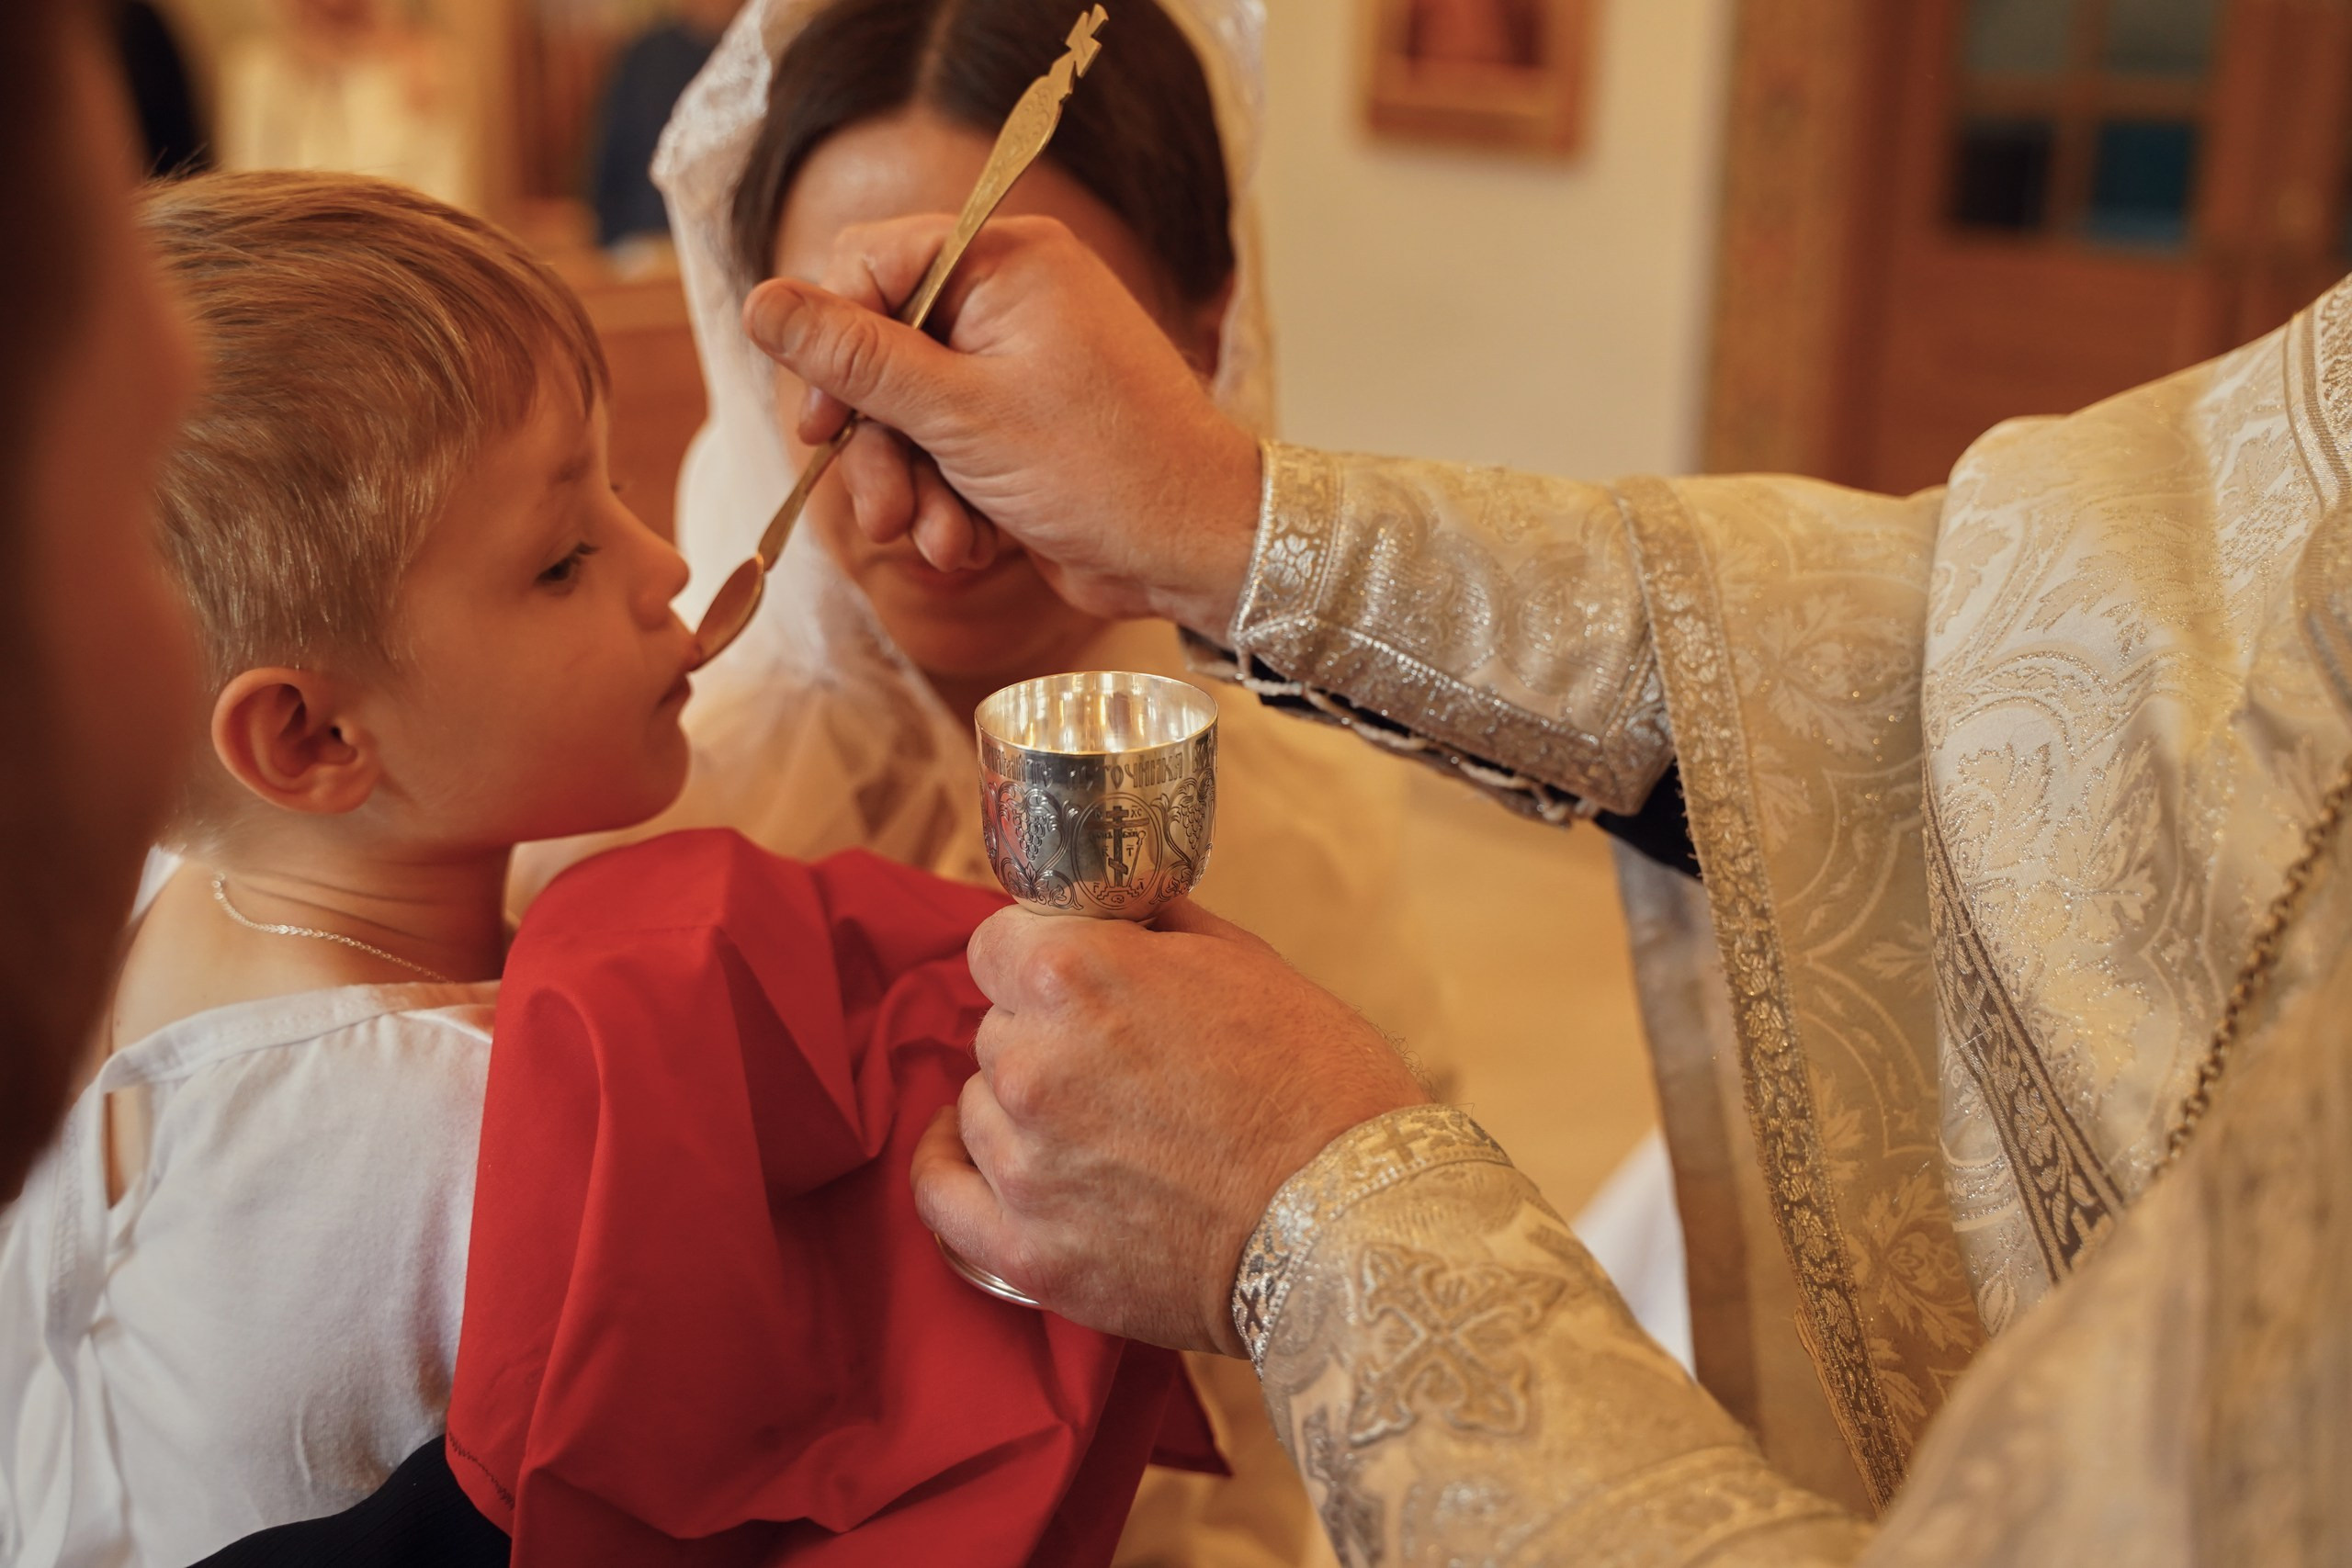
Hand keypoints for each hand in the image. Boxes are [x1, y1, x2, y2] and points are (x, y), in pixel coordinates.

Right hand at [742, 215, 1262, 635]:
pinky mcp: (1023, 430)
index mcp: (1005, 259)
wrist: (1199, 553)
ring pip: (911, 416)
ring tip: (940, 543)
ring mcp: (1020, 367)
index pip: (870, 265)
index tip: (821, 419)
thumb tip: (761, 304)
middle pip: (883, 352)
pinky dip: (952, 505)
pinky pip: (951, 454)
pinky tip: (972, 548)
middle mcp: (1012, 300)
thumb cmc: (1104, 470)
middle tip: (881, 509)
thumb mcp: (960, 414)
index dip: (832, 341)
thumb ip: (855, 360)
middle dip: (878, 442)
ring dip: (914, 488)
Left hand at [912, 900, 1428, 1354]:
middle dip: (1047, 1038)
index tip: (1069, 983)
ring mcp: (1023, 1163)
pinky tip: (980, 1158)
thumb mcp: (1246, 961)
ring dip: (1024, 1109)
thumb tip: (1112, 907)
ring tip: (1105, 1132)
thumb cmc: (1319, 1084)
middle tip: (1122, 1070)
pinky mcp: (1027, 1251)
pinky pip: (940, 1194)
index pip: (996, 944)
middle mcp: (1030, 1063)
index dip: (1039, 960)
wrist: (1356, 1222)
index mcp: (1074, 975)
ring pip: (979, 1106)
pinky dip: (954, 1171)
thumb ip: (1152, 925)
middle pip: (996, 1027)